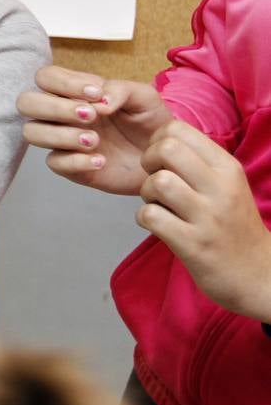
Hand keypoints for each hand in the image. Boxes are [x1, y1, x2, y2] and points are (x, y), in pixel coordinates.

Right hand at [17, 65, 172, 195]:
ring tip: (95, 141)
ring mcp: (62, 140)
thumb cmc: (150, 123)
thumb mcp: (144, 97)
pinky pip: (54, 162)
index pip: (46, 77)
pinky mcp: (70, 166)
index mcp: (74, 91)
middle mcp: (61, 114)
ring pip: (31, 132)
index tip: (96, 93)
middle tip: (90, 116)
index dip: (64, 83)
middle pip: (26, 102)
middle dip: (55, 107)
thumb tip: (98, 101)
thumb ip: (120, 89)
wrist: (165, 158)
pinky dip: (76, 161)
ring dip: (61, 134)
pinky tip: (101, 160)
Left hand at [138, 121, 270, 321]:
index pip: (179, 130)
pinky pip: (150, 216)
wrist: (258, 274)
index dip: (157, 141)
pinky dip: (145, 218)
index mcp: (228, 168)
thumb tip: (162, 138)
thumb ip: (199, 162)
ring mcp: (208, 217)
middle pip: (166, 149)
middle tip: (155, 180)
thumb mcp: (228, 185)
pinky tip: (158, 224)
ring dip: (147, 193)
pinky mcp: (193, 244)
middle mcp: (221, 188)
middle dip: (148, 162)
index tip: (161, 161)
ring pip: (158, 182)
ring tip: (159, 204)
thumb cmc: (232, 225)